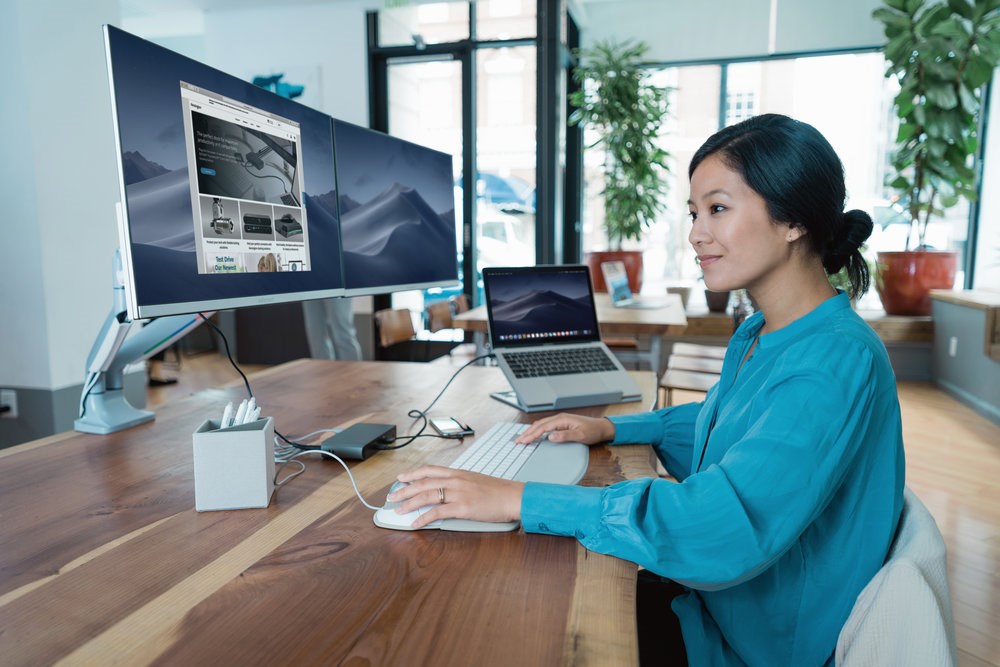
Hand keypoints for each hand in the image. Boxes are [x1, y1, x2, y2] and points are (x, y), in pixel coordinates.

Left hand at [389, 466, 524, 528]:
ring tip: (398, 510)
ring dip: (409, 503)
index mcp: (459, 473)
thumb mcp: (476, 481)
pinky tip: (416, 523)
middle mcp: (456, 480)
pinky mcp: (462, 508)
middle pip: (424, 482)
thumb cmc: (499, 491)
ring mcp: (459, 493)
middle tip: (392, 497)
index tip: (401, 478)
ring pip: (427, 495)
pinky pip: (437, 512)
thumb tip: (448, 490)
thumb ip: (461, 483)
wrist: (514, 496)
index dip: (413, 474)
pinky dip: (424, 517)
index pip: (430, 470)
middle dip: (405, 490)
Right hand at [515, 413, 614, 445]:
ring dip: (531, 431)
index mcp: (562, 420)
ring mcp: (560, 420)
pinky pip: (546, 426)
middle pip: (539, 425)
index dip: (531, 434)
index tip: (523, 441)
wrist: (602, 427)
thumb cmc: (593, 431)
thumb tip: (550, 437)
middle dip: (527, 433)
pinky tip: (534, 434)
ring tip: (522, 438)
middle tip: (517, 441)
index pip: (543, 427)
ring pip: (541, 425)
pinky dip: (537, 430)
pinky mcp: (562, 423)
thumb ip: (565, 436)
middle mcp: (559, 418)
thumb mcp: (581, 436)